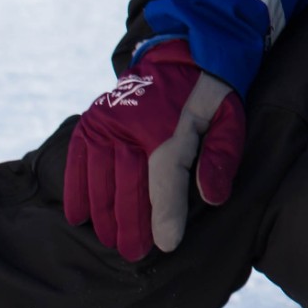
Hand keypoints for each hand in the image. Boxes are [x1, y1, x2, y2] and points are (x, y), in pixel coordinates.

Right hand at [64, 40, 244, 259]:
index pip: (164, 182)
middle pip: (127, 186)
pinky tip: (78, 216)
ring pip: (99, 178)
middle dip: (131, 224)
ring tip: (111, 242)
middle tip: (134, 254)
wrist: (182, 54)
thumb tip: (212, 197)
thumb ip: (222, 158)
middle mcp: (131, 125)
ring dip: (103, 214)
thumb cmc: (210, 97)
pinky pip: (77, 160)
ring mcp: (106, 121)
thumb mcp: (231, 120)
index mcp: (170, 128)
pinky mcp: (91, 119)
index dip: (165, 216)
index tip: (166, 245)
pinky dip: (76, 190)